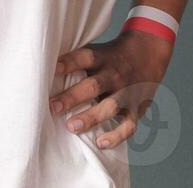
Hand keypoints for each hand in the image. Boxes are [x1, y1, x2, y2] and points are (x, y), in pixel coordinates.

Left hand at [50, 30, 173, 148]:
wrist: (149, 52)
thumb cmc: (112, 55)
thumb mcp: (98, 50)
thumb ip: (77, 60)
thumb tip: (43, 68)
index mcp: (103, 57)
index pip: (84, 57)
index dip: (68, 63)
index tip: (51, 70)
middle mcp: (115, 74)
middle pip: (93, 85)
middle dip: (72, 97)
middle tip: (52, 106)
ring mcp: (127, 92)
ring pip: (110, 106)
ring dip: (91, 117)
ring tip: (71, 126)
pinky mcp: (137, 108)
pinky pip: (129, 125)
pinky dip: (116, 136)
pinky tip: (101, 143)